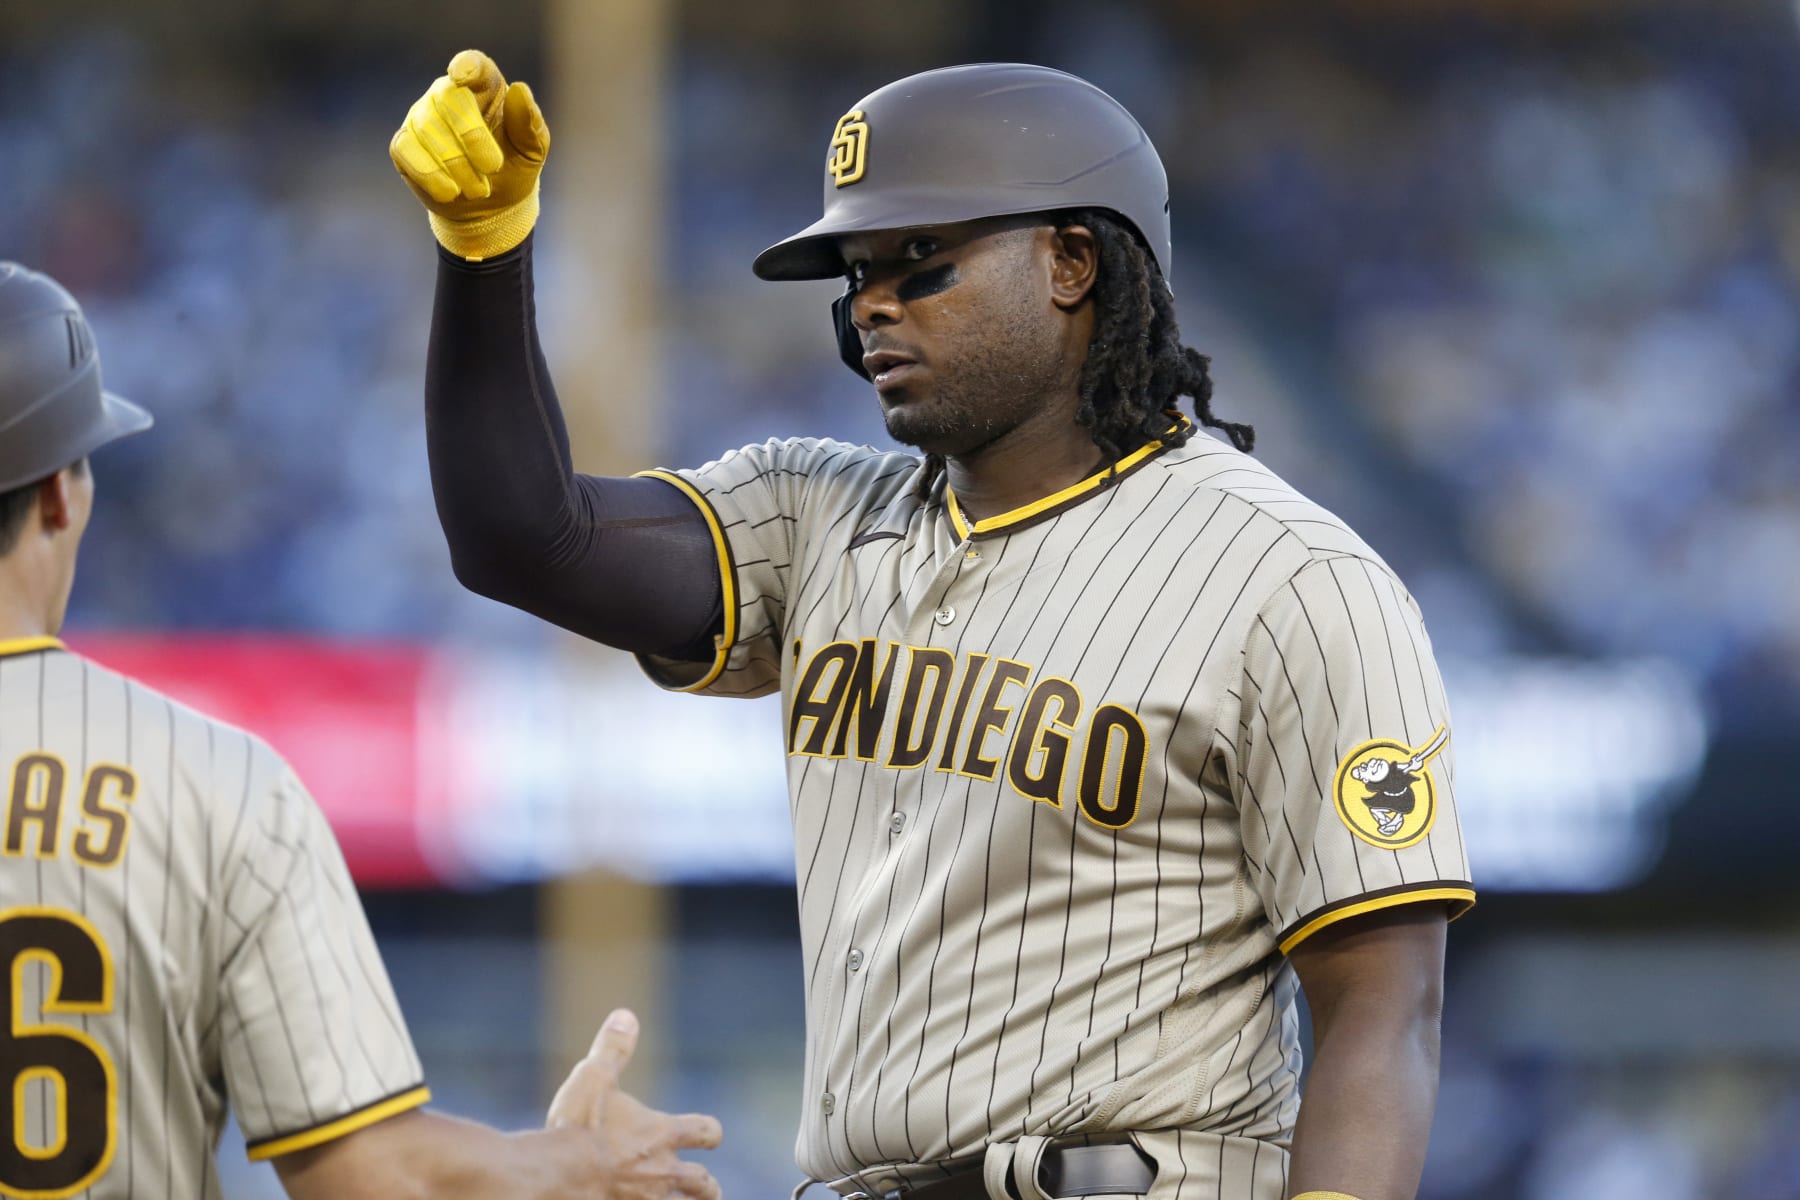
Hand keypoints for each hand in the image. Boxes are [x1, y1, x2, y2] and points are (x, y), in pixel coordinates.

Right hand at [390, 49, 549, 259]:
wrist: (491, 206)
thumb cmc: (513, 167)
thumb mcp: (532, 150)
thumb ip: (529, 123)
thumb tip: (520, 90)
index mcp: (484, 86)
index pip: (474, 64)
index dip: (467, 66)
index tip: (463, 76)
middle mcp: (447, 93)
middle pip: (449, 98)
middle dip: (471, 135)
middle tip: (493, 168)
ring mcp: (421, 116)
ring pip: (428, 128)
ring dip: (457, 164)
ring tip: (479, 190)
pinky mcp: (403, 144)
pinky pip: (406, 150)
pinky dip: (430, 174)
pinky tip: (450, 191)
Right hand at [547, 1009, 723, 1199]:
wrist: (556, 1178)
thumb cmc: (577, 1127)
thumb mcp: (594, 1078)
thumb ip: (613, 1049)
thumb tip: (627, 1016)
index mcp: (662, 1134)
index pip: (705, 1132)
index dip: (709, 1132)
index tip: (710, 1135)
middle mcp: (662, 1171)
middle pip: (700, 1183)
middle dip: (706, 1186)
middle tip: (710, 1188)